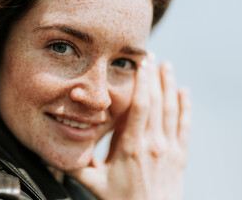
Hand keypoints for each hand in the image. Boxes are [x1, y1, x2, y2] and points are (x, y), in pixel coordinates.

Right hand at [67, 53, 191, 199]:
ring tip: (168, 66)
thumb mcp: (94, 184)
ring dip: (170, 85)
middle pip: (157, 102)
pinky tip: (185, 91)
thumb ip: (76, 165)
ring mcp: (169, 149)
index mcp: (131, 147)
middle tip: (152, 56)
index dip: (142, 82)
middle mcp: (153, 144)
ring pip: (172, 110)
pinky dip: (186, 106)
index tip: (141, 63)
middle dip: (154, 76)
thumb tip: (55, 148)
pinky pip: (185, 125)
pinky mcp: (179, 155)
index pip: (140, 106)